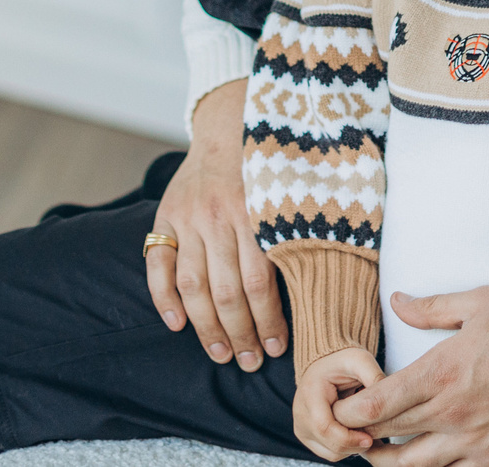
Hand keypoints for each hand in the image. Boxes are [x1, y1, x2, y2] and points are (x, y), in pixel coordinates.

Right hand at [143, 81, 286, 370]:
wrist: (230, 125)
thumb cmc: (270, 168)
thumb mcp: (291, 193)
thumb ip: (301, 232)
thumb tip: (331, 280)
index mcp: (256, 213)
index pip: (261, 282)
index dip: (269, 321)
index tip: (278, 348)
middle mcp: (219, 217)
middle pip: (226, 292)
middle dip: (239, 334)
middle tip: (249, 362)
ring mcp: (188, 218)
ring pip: (193, 285)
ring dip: (206, 327)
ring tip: (221, 353)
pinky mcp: (165, 216)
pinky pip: (157, 264)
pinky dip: (163, 298)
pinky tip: (176, 324)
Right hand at [295, 346, 384, 461]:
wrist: (325, 365)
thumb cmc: (341, 363)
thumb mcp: (359, 360)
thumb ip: (373, 375)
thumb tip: (389, 398)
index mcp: (310, 393)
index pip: (324, 426)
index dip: (348, 438)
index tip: (369, 439)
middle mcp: (301, 413)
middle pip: (327, 443)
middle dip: (353, 445)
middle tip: (374, 437)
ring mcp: (302, 427)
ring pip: (329, 453)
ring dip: (350, 448)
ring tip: (366, 432)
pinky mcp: (307, 436)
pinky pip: (328, 453)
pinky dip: (345, 449)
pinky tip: (357, 435)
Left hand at [335, 288, 488, 466]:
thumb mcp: (479, 302)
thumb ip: (431, 308)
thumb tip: (396, 301)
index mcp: (443, 372)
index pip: (378, 405)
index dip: (350, 411)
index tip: (340, 406)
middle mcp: (453, 413)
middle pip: (388, 436)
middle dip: (361, 434)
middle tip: (349, 427)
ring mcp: (474, 441)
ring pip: (413, 466)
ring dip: (388, 460)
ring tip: (376, 451)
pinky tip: (423, 462)